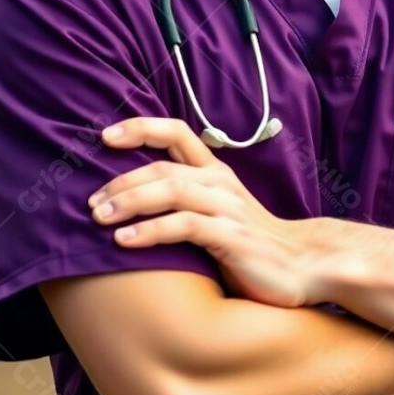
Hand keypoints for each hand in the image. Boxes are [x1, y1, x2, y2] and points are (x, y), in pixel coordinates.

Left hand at [87, 117, 325, 307]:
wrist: (303, 267)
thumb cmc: (253, 244)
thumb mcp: (220, 213)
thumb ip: (188, 200)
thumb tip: (135, 198)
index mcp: (216, 172)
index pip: (176, 132)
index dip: (140, 128)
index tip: (105, 137)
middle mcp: (220, 183)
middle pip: (162, 165)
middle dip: (120, 180)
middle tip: (90, 201)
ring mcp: (227, 208)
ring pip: (171, 189)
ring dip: (129, 201)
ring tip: (98, 217)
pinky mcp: (231, 236)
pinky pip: (184, 226)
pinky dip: (149, 231)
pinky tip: (124, 240)